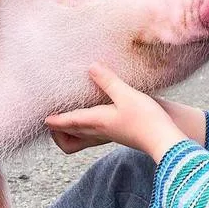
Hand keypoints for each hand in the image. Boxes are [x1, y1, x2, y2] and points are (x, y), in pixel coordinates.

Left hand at [46, 64, 189, 161]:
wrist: (165, 140)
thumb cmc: (146, 118)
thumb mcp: (126, 95)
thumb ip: (108, 81)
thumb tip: (91, 67)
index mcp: (97, 121)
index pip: (70, 122)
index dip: (56, 121)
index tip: (44, 119)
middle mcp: (100, 131)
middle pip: (72, 135)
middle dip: (59, 130)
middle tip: (51, 120)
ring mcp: (109, 135)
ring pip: (82, 138)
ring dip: (72, 131)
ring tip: (68, 118)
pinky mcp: (119, 135)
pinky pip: (94, 135)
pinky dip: (86, 129)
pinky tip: (93, 117)